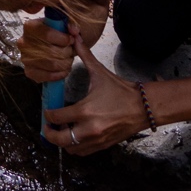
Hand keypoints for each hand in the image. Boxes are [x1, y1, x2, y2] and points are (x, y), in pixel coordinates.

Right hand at [19, 15, 76, 85]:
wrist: (44, 45)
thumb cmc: (54, 33)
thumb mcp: (61, 24)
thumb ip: (70, 24)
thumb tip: (75, 31)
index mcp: (30, 27)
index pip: (48, 35)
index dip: (64, 39)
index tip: (72, 40)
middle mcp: (24, 42)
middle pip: (51, 51)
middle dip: (67, 52)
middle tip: (72, 51)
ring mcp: (25, 58)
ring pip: (52, 64)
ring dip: (65, 63)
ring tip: (69, 60)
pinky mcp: (29, 71)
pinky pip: (48, 76)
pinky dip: (60, 74)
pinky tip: (65, 70)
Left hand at [41, 34, 149, 155]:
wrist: (144, 107)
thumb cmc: (121, 90)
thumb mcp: (100, 72)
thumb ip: (85, 55)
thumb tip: (75, 37)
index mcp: (85, 111)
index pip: (57, 117)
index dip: (48, 114)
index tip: (47, 111)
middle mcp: (89, 129)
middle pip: (60, 140)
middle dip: (50, 134)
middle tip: (47, 126)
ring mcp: (96, 140)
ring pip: (71, 148)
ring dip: (63, 141)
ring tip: (62, 130)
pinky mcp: (104, 146)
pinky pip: (83, 152)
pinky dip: (76, 146)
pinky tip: (76, 135)